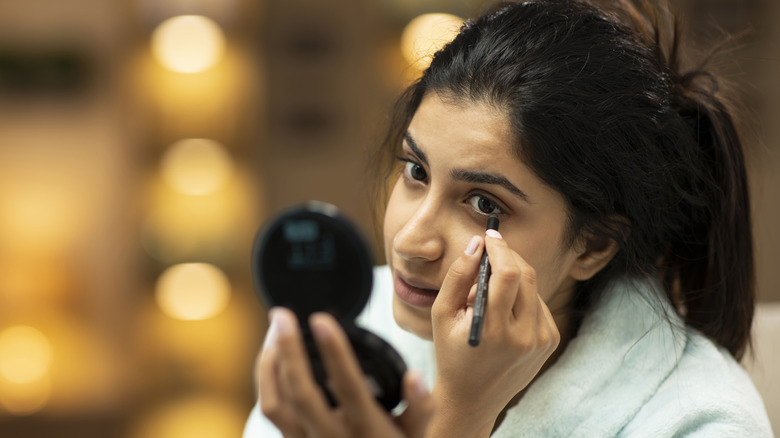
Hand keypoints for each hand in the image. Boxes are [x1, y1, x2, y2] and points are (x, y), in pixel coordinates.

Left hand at [258, 308, 433, 437]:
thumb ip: (421, 408)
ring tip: (274, 330)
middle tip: (282, 316)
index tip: (321, 320)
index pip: (348, 385)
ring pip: (276, 403)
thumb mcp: (417, 436)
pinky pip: (271, 412)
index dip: (334, 350)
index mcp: (366, 429)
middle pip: (301, 392)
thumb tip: (414, 376)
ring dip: (270, 363)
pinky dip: (266, 380)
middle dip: (288, 350)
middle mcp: (333, 437)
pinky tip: (270, 357)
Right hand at [429, 232, 560, 435]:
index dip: (500, 248)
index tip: (490, 235)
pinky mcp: (550, 341)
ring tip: (489, 288)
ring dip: (514, 276)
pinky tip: (504, 307)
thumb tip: (477, 244)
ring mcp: (541, 341)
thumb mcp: (441, 314)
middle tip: (491, 249)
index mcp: (494, 331)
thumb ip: (458, 276)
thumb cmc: (451, 353)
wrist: (472, 399)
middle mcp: (524, 337)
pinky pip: (539, 303)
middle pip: (526, 276)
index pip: (507, 274)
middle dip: (509, 255)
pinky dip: (522, 296)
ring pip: (534, 288)